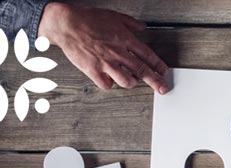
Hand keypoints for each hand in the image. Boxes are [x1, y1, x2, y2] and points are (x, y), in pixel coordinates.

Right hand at [37, 3, 169, 92]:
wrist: (67, 24)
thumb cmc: (88, 19)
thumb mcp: (114, 16)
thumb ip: (131, 23)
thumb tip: (142, 27)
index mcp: (125, 39)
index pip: (147, 55)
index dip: (158, 65)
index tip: (163, 71)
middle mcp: (118, 53)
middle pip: (142, 71)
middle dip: (155, 81)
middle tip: (162, 88)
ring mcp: (106, 63)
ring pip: (126, 81)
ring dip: (132, 83)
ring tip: (133, 82)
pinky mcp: (93, 70)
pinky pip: (106, 84)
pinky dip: (109, 84)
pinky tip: (110, 80)